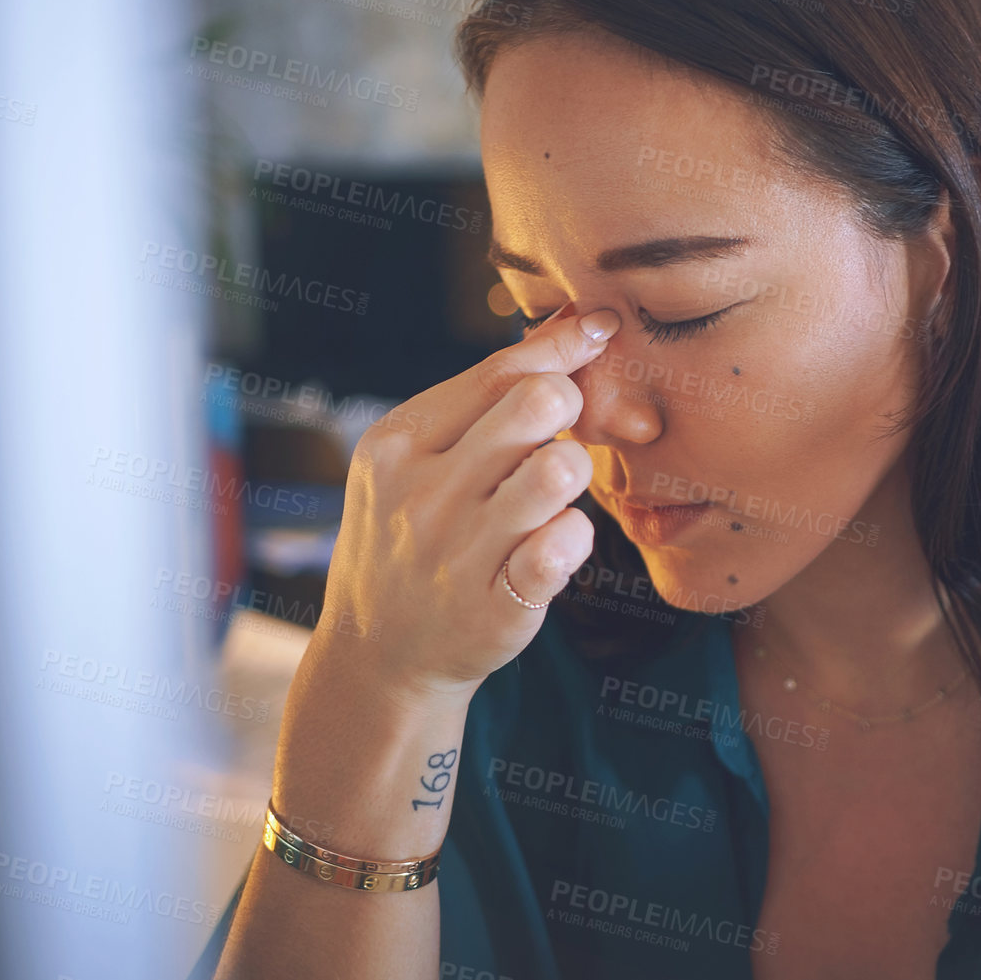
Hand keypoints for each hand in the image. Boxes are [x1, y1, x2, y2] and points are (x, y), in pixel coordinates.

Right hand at [316, 300, 620, 703]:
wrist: (378, 654)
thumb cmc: (414, 533)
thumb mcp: (413, 460)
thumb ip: (480, 399)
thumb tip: (568, 326)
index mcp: (398, 444)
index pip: (498, 370)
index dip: (563, 344)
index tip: (602, 329)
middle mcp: (422, 495)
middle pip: (534, 406)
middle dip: (569, 404)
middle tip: (564, 430)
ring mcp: (457, 554)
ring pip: (557, 471)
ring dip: (574, 470)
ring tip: (556, 487)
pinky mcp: (495, 610)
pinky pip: (562, 549)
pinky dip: (576, 535)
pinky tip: (560, 538)